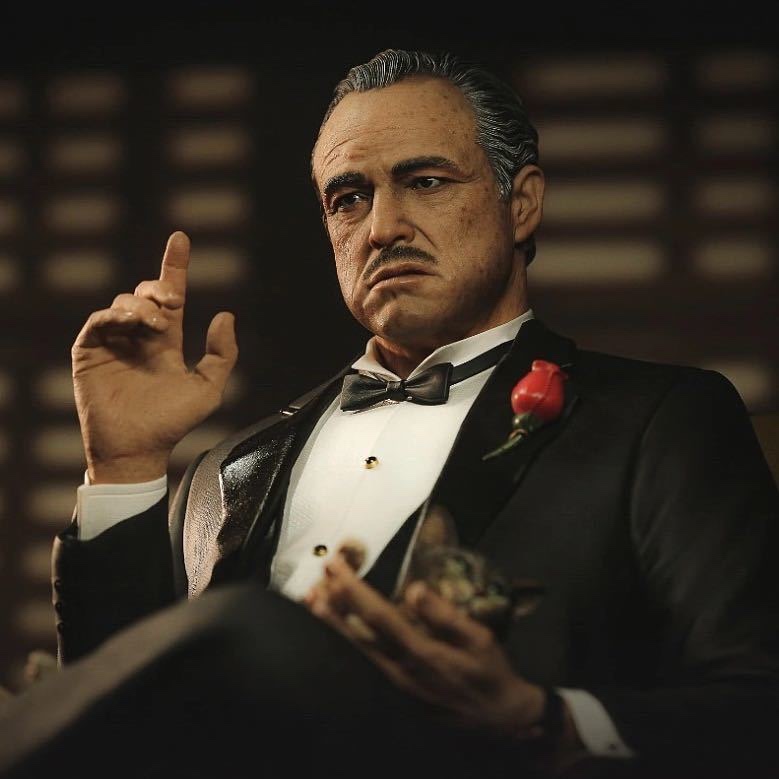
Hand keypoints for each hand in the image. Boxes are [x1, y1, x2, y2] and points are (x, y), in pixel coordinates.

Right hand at [72, 231, 237, 482]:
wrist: (137, 448)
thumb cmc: (172, 422)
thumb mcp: (208, 388)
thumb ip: (222, 354)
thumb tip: (225, 316)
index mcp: (166, 341)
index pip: (171, 296)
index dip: (175, 267)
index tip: (181, 238)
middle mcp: (139, 336)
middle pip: (146, 293)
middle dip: (159, 288)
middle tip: (172, 302)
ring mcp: (114, 342)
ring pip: (124, 302)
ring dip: (141, 305)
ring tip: (153, 323)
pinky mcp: (90, 351)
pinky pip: (99, 321)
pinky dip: (114, 314)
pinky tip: (131, 321)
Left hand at [303, 551, 544, 736]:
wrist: (499, 720)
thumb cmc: (490, 673)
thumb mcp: (479, 639)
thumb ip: (444, 615)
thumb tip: (414, 589)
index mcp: (419, 652)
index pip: (377, 615)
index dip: (352, 590)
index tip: (336, 566)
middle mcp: (399, 669)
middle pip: (356, 633)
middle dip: (334, 603)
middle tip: (315, 578)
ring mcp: (393, 683)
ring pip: (355, 649)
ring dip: (333, 623)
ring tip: (313, 600)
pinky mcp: (395, 692)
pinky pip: (363, 661)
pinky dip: (346, 641)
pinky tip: (338, 628)